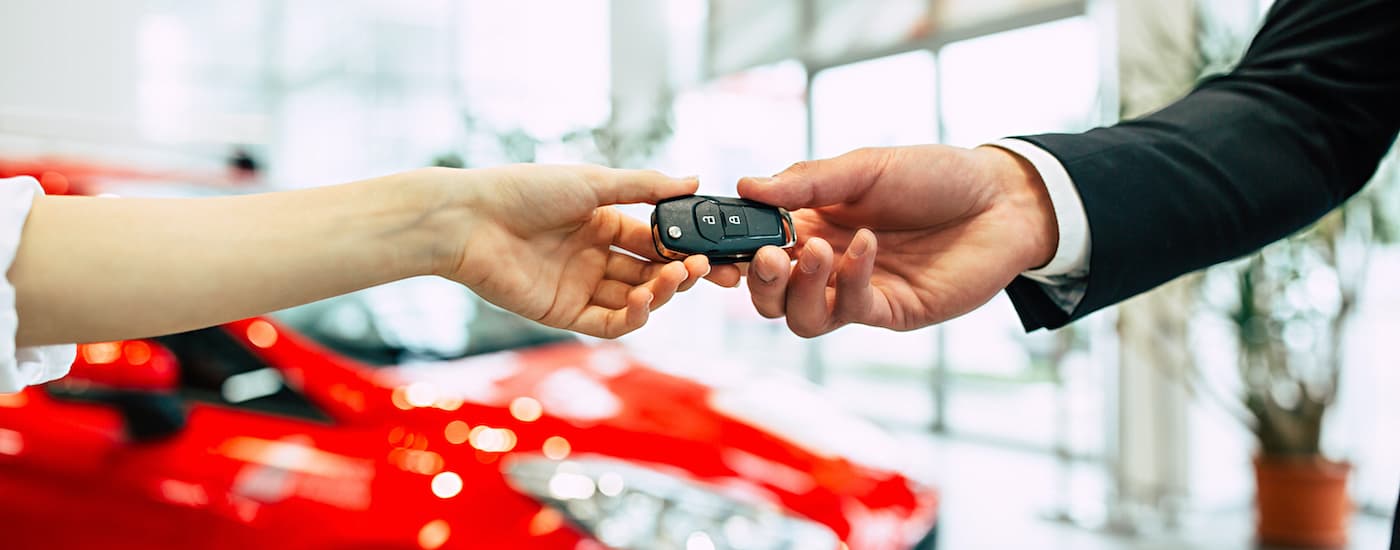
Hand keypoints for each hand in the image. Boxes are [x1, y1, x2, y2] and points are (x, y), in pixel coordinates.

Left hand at [427, 165, 740, 337]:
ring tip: (678, 278)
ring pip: (635, 299)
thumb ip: (645, 188)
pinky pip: (608, 322)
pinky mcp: (562, 312)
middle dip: (682, 274)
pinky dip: (633, 316)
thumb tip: (694, 181)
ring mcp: (579, 286)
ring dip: (662, 292)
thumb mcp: (593, 182)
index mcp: (601, 223)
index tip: (715, 250)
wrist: (470, 220)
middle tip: (708, 270)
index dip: (685, 247)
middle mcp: (593, 256)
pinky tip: (645, 300)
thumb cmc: (525, 191)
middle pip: (650, 273)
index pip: (654, 241)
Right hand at [737, 145, 1057, 336]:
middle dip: (758, 281)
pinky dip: (850, 279)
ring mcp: (856, 291)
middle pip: (769, 294)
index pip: (754, 246)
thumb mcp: (865, 166)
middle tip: (769, 257)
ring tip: (816, 252)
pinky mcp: (890, 310)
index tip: (715, 243)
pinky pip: (851, 310)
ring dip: (797, 290)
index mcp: (810, 223)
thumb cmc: (934, 176)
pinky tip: (866, 244)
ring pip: (800, 317)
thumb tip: (746, 185)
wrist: (1001, 199)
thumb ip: (807, 181)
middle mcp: (826, 262)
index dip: (729, 251)